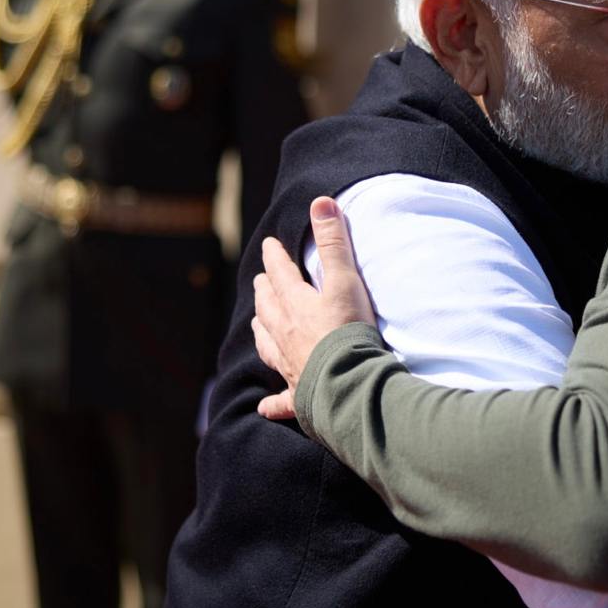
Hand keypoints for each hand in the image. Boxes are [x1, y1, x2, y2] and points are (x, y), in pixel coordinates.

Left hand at [253, 197, 376, 420]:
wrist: (349, 385)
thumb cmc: (348, 332)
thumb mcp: (345, 281)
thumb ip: (334, 243)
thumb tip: (320, 201)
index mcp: (295, 305)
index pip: (280, 274)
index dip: (275, 258)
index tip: (270, 246)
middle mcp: (285, 334)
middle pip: (268, 308)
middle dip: (264, 292)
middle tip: (262, 282)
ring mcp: (289, 366)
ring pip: (267, 345)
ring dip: (262, 332)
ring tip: (259, 323)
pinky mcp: (299, 396)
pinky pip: (281, 401)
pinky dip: (272, 403)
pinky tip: (265, 407)